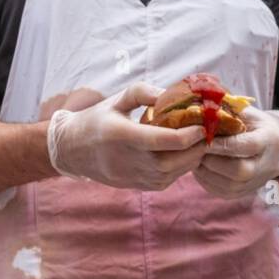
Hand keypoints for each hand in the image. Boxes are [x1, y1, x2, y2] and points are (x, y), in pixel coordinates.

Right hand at [47, 82, 206, 189]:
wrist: (71, 150)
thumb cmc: (95, 120)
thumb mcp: (115, 100)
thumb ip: (143, 92)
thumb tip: (171, 94)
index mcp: (121, 135)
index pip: (164, 140)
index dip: (189, 134)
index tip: (203, 124)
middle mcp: (127, 160)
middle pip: (174, 161)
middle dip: (197, 148)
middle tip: (208, 133)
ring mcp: (132, 176)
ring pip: (173, 174)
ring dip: (192, 159)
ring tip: (199, 143)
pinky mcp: (136, 185)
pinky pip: (167, 180)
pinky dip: (181, 168)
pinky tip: (183, 155)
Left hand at [195, 106, 278, 199]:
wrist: (273, 146)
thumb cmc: (254, 124)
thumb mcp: (246, 113)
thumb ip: (227, 113)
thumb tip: (199, 114)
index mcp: (271, 139)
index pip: (248, 146)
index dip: (223, 144)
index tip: (203, 138)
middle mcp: (269, 164)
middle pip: (240, 171)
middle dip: (212, 160)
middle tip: (196, 150)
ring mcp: (259, 181)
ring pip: (230, 185)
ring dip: (206, 172)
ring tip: (194, 158)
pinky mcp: (247, 192)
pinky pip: (224, 192)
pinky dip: (206, 181)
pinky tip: (199, 168)